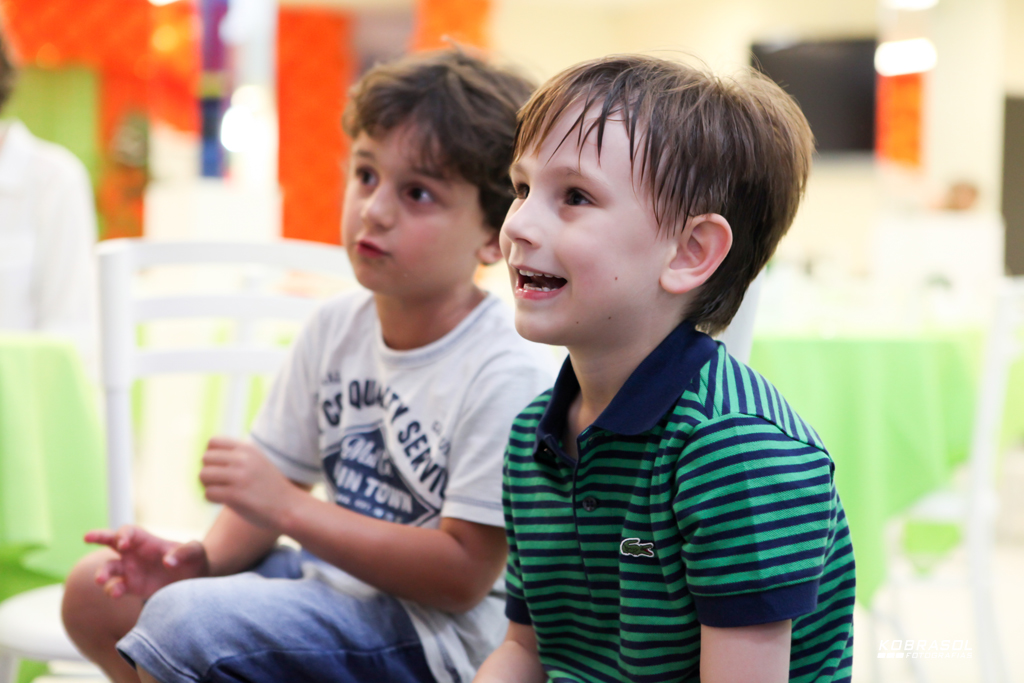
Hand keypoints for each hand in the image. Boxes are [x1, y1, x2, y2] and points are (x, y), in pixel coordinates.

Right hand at [84, 525, 208, 599]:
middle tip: (87, 537)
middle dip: (98, 537)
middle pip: (110, 541)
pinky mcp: (131, 587)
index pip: (128, 532)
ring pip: (108, 568)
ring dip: (102, 573)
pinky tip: (115, 593)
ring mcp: (130, 570)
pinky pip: (116, 588)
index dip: (122, 535)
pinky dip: (112, 590)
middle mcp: (134, 553)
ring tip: (102, 580)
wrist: (195, 581)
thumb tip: (168, 562)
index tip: (123, 544)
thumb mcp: (196, 552)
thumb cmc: (195, 560)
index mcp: (147, 540)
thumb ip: (185, 552)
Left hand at [199, 437, 301, 529]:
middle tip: (219, 482)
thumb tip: (205, 456)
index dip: (211, 456)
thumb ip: (237, 456)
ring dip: (208, 485)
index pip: (213, 442)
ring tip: (221, 491)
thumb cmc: (270, 487)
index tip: (220, 468)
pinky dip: (213, 499)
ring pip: (203, 475)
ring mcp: (239, 477)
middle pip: (205, 458)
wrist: (289, 507)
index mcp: (248, 448)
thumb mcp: (257, 462)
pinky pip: (208, 493)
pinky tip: (225, 501)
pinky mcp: (235, 495)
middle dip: (208, 471)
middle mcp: (243, 459)